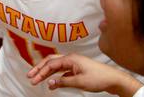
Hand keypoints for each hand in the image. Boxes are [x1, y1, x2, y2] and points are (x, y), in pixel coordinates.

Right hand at [27, 54, 142, 94]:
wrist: (113, 79)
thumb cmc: (99, 78)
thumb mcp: (79, 82)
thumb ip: (63, 82)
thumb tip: (50, 83)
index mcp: (71, 59)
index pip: (50, 64)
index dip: (40, 71)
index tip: (32, 79)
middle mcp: (71, 59)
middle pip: (51, 62)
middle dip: (40, 69)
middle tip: (30, 76)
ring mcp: (74, 64)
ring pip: (56, 66)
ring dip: (46, 72)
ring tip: (37, 79)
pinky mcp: (77, 69)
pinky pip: (62, 71)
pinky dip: (55, 76)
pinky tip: (52, 82)